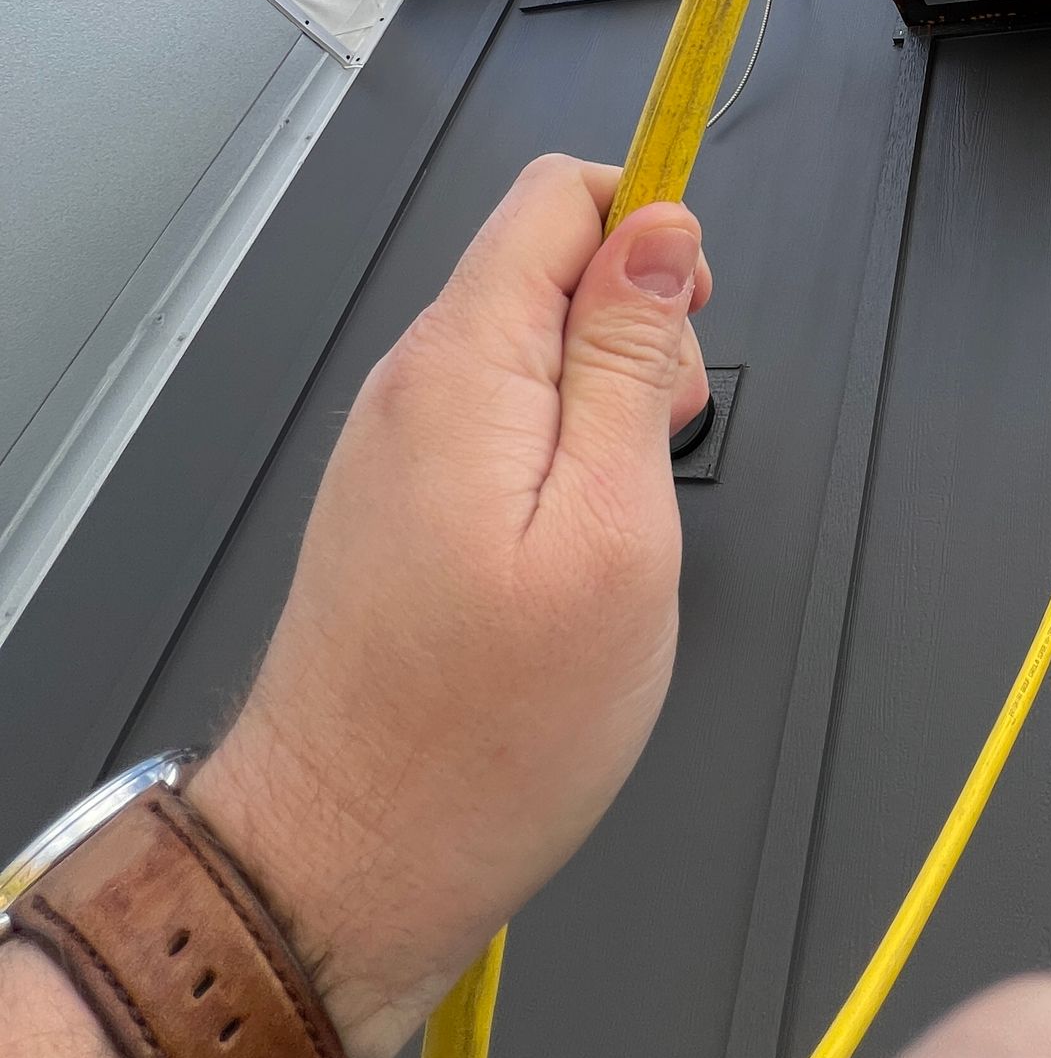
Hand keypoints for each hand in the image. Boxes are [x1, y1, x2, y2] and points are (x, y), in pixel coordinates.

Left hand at [185, 155, 709, 1057]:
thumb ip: (634, 360)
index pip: (559, 194)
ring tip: (622, 524)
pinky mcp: (397, 501)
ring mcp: (397, 443)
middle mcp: (414, 383)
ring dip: (605, 402)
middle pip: (549, 265)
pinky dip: (561, 456)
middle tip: (663, 453)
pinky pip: (499, 420)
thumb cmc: (487, 731)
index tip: (697, 315)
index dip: (651, 224)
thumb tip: (661, 229)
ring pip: (531, 348)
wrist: (346, 863)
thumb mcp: (615, 528)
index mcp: (465, 364)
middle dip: (640, 327)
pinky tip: (575, 551)